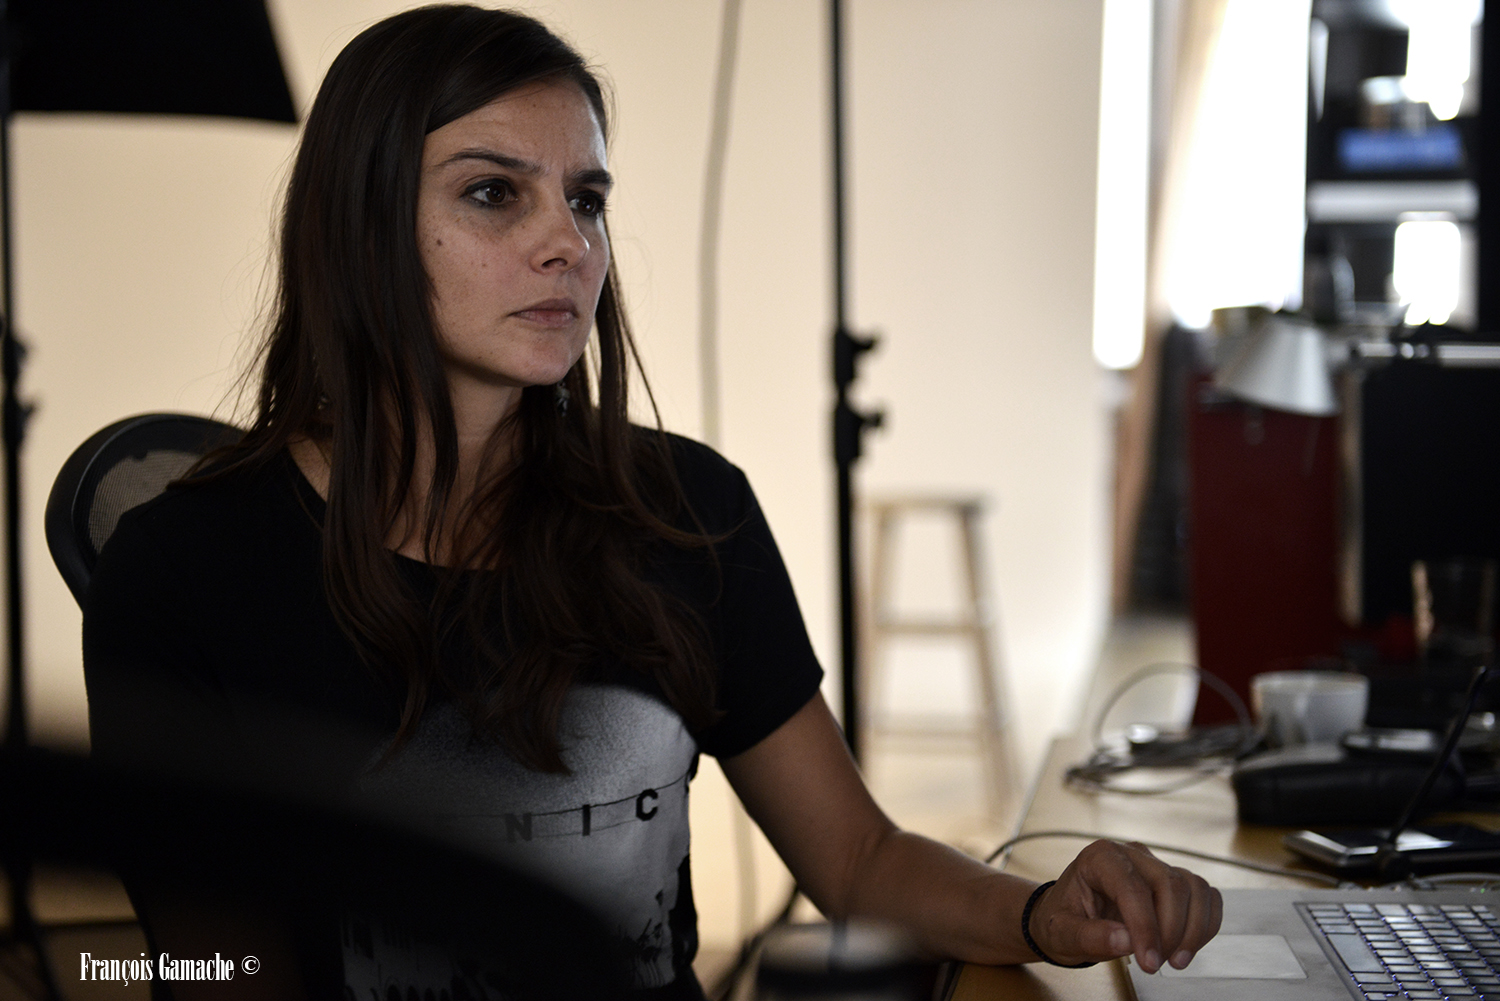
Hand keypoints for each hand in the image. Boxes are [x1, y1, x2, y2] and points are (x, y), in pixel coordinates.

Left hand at [1026, 840, 1221, 972]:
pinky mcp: (1173, 881)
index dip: (1146, 928)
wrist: (1068, 916)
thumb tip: (1126, 940)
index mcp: (1100, 857)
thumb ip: (1090, 936)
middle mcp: (1131, 855)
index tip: (1150, 962)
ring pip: (1194, 888)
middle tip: (1157, 964)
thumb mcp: (1062, 932)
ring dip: (1193, 929)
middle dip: (1171, 931)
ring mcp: (1155, 865)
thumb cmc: (1062, 919)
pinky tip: (1188, 946)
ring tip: (1174, 959)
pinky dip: (1206, 923)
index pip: (1132, 888)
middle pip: (1171, 885)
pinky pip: (1205, 896)